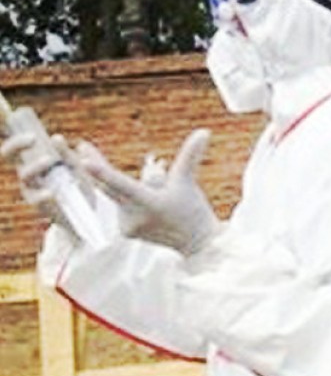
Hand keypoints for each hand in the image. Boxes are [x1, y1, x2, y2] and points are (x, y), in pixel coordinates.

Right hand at [1, 132, 94, 232]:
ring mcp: (32, 189)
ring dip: (35, 165)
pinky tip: (51, 192)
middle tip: (33, 137)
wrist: (87, 216)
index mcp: (33, 159)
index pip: (14, 141)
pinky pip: (37, 200)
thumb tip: (65, 139)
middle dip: (15, 144)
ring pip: (24, 175)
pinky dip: (42, 195)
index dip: (3, 125)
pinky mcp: (42, 207)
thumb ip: (70, 155)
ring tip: (50, 159)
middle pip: (8, 155)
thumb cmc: (78, 187)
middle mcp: (28, 173)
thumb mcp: (76, 167)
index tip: (4, 109)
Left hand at [79, 129, 220, 255]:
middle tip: (82, 146)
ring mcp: (127, 226)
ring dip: (132, 188)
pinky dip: (132, 200)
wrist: (196, 244)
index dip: (102, 172)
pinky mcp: (126, 231)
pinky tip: (155, 210)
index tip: (84, 161)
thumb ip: (191, 155)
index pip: (120, 184)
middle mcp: (133, 216)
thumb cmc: (193, 211)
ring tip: (164, 202)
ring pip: (122, 194)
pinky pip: (123, 205)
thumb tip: (204, 131)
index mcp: (148, 203)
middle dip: (95, 166)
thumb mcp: (188, 182)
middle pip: (108, 186)